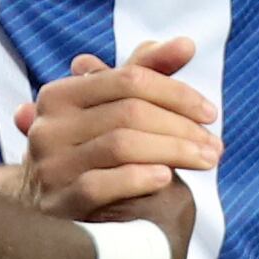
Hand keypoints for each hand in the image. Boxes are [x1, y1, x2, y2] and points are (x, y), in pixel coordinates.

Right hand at [15, 38, 220, 221]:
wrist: (43, 214)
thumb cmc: (87, 154)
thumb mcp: (109, 111)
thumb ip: (145, 74)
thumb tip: (186, 44)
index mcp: (60, 95)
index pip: (129, 79)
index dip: (176, 92)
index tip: (210, 113)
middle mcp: (49, 126)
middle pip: (130, 112)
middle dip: (182, 127)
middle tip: (215, 146)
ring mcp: (50, 165)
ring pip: (121, 145)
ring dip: (174, 152)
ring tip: (205, 162)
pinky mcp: (58, 203)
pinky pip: (102, 185)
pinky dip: (138, 178)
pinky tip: (165, 179)